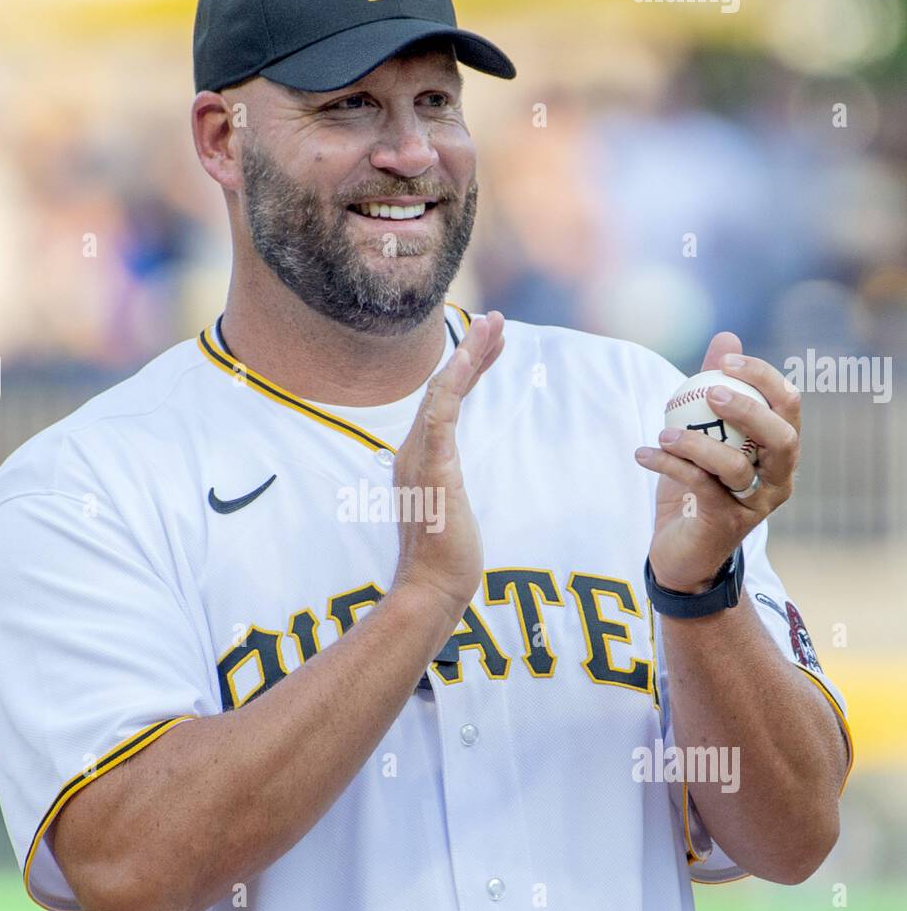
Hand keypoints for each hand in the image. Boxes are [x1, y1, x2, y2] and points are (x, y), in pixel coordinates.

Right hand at [389, 311, 504, 629]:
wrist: (430, 589)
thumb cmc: (445, 558)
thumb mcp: (453, 509)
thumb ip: (452, 484)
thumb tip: (457, 479)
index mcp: (420, 457)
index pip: (444, 402)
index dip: (468, 370)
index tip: (491, 346)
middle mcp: (414, 449)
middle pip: (443, 387)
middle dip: (471, 352)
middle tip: (496, 321)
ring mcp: (420, 456)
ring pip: (442, 390)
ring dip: (469, 355)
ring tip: (493, 325)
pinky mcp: (433, 466)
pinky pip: (441, 413)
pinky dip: (454, 381)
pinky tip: (469, 357)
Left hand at [635, 331, 800, 593]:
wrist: (682, 551)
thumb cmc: (696, 485)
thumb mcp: (703, 434)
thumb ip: (715, 387)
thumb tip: (726, 337)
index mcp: (779, 450)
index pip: (788, 405)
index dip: (764, 378)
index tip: (727, 360)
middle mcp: (779, 478)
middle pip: (782, 438)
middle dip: (748, 409)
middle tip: (710, 392)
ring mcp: (755, 505)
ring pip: (737, 467)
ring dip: (697, 443)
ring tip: (663, 432)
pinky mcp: (726, 525)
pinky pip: (700, 487)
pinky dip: (670, 465)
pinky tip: (643, 453)